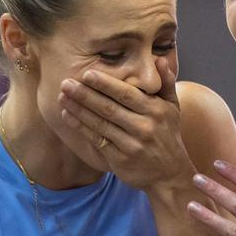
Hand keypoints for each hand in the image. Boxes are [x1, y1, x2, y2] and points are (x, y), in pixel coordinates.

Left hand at [58, 58, 192, 190]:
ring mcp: (131, 145)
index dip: (106, 84)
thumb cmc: (168, 136)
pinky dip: (80, 127)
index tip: (87, 73)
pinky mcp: (120, 159)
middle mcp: (144, 127)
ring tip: (62, 96)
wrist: (170, 175)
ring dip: (79, 109)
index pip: (127, 94)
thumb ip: (166, 83)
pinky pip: (96, 140)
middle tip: (66, 82)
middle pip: (109, 108)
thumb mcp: (173, 109)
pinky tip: (67, 116)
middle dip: (85, 94)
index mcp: (155, 110)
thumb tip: (161, 60)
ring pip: (100, 124)